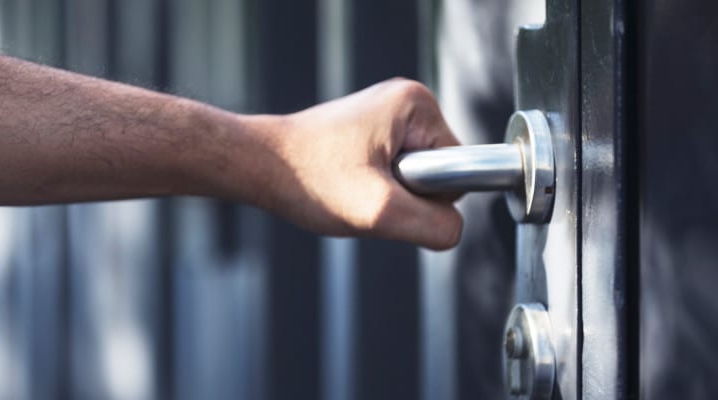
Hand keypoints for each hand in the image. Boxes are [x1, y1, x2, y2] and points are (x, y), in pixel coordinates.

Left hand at [261, 79, 463, 249]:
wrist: (258, 166)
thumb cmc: (308, 179)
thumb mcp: (380, 212)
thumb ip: (434, 225)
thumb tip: (453, 229)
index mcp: (417, 105)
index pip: (459, 171)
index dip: (425, 197)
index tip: (382, 189)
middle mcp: (405, 101)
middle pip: (438, 173)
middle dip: (405, 195)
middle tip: (363, 191)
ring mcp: (386, 114)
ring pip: (415, 177)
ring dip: (388, 194)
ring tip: (351, 186)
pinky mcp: (371, 130)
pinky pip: (395, 172)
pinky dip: (374, 187)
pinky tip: (345, 182)